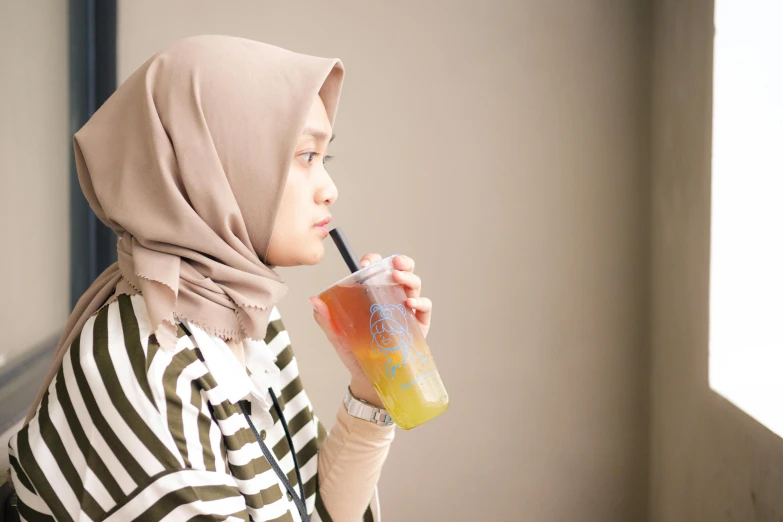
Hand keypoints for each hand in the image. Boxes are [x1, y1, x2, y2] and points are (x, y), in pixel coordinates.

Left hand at [309, 253, 432, 407]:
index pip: (377, 271)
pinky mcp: (419, 326)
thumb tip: (314, 300)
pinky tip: (409, 303)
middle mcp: (391, 299)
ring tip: (398, 278)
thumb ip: (326, 319)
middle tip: (393, 263)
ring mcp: (407, 311)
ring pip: (414, 286)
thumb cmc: (356, 356)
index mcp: (372, 296)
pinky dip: (420, 301)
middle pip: (401, 272)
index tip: (366, 261)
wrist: (370, 382)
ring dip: (408, 278)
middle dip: (400, 262)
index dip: (374, 262)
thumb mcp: (338, 336)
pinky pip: (424, 308)